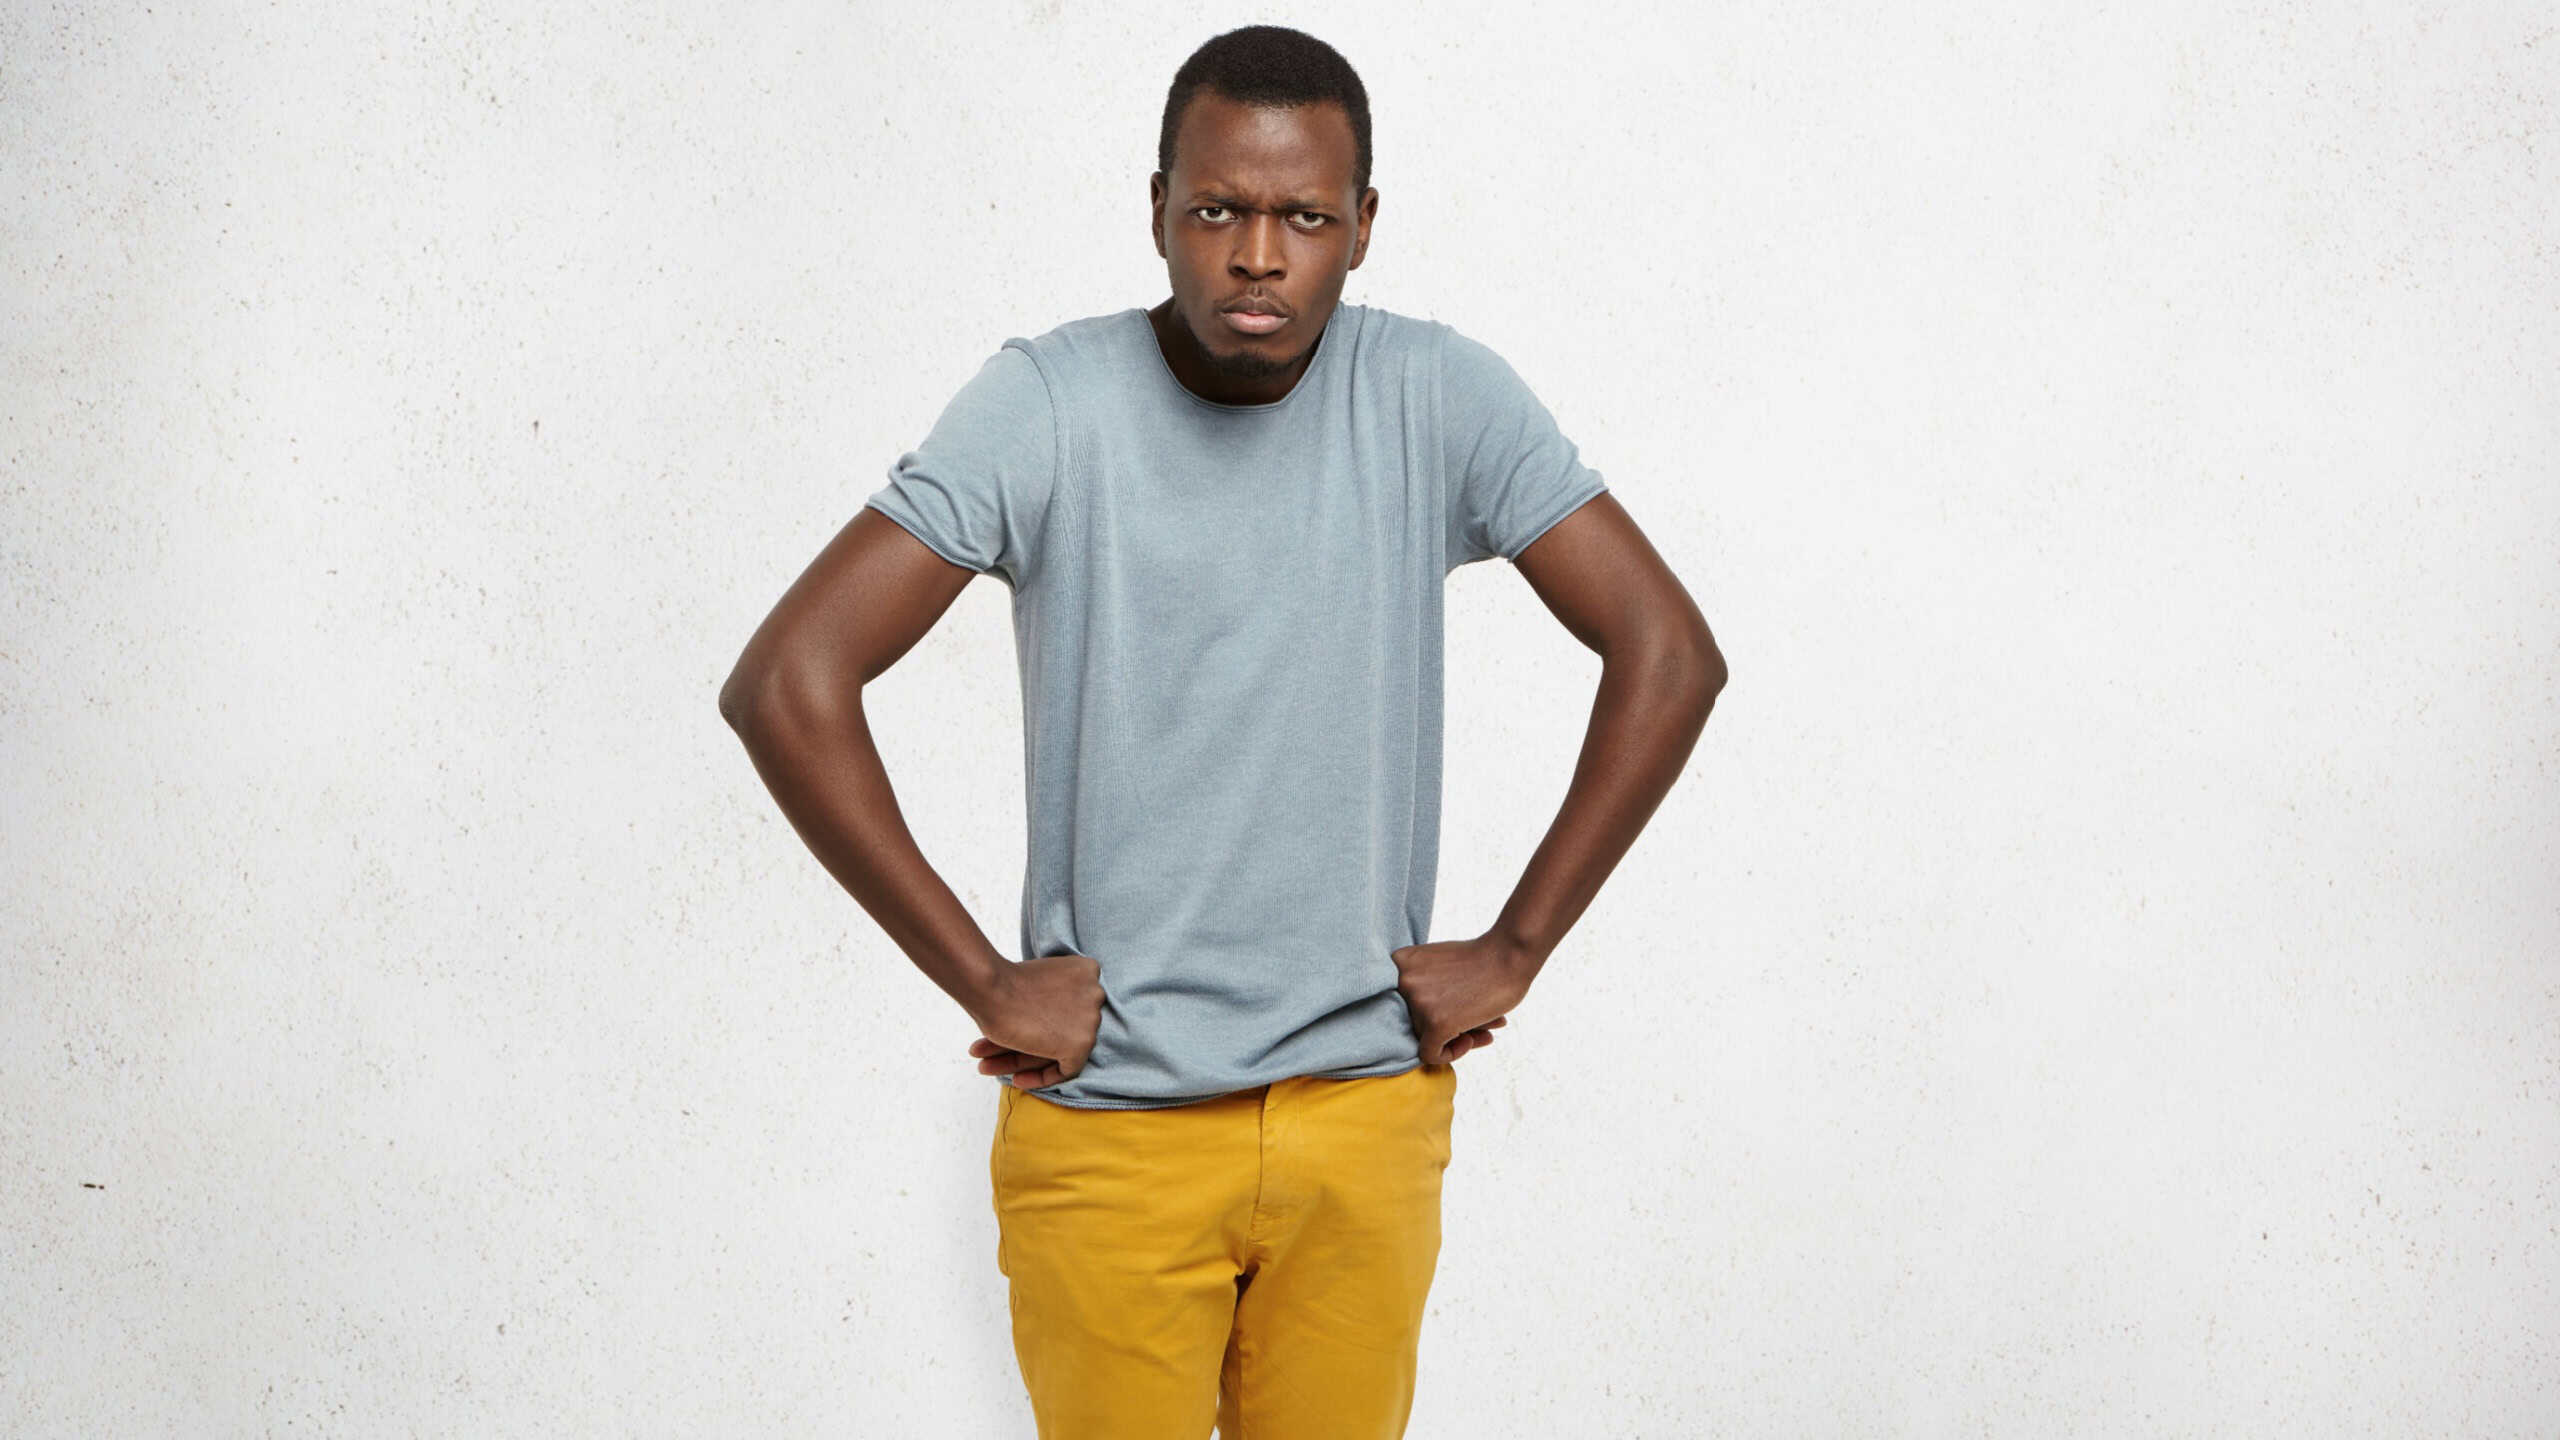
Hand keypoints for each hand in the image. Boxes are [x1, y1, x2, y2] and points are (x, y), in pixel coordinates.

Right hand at [964, 952, 1103, 1089]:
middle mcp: (1095, 994)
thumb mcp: (1037, 980)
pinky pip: (1065, 1070)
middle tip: (998, 1052)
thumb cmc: (1003, 982)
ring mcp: (1091, 1020)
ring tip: (992, 1068)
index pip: (1068, 1006)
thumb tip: (1044, 1017)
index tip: (1021, 1027)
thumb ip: (1050, 997)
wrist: (991, 989)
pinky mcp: (1082, 1044)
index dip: (1043, 1022)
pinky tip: (1016, 1080)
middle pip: (1060, 1029)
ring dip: (1024, 1060)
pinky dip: (1040, 1078)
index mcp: (1086, 971)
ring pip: (1057, 1049)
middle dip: (1028, 1043)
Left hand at [1391, 933, 1537, 1065]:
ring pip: (1426, 1038)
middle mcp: (1403, 981)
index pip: (1403, 1002)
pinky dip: (1453, 1054)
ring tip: (1488, 1028)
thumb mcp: (1439, 965)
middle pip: (1415, 1020)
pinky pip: (1431, 1054)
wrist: (1511, 953)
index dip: (1429, 1010)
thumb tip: (1425, 1026)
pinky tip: (1479, 1037)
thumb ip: (1425, 989)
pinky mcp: (1435, 1023)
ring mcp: (1418, 1002)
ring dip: (1458, 1035)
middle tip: (1479, 1021)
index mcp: (1400, 963)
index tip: (1455, 1008)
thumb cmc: (1483, 959)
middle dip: (1448, 1023)